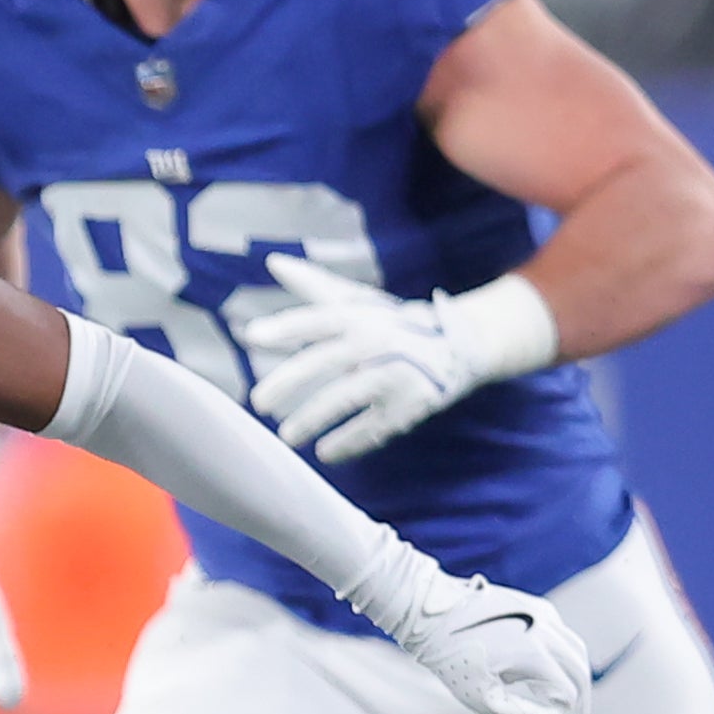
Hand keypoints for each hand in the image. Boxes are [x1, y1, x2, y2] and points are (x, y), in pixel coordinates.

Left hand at [246, 255, 543, 464]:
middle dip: (289, 381)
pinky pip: (374, 427)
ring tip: (287, 436)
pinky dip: (349, 443)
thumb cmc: (391, 322)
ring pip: (347, 397)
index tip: (252, 336)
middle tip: (258, 403)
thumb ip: (314, 286)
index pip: (318, 318)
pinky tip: (326, 453)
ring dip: (313, 418)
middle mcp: (377, 341)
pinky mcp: (412, 403)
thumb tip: (273, 261)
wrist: (460, 342)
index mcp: (359, 316)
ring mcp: (396, 373)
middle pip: (327, 359)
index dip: (286, 326)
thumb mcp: (358, 302)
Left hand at [374, 563, 591, 713]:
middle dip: (579, 703)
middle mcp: (546, 629)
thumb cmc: (449, 658)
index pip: (566, 697)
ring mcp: (542, 613)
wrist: (428, 612)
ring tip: (569, 702)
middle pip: (579, 672)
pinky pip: (560, 633)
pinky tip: (551, 670)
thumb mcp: (481, 697)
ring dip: (576, 677)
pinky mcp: (534, 605)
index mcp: (535, 653)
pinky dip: (562, 654)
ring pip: (575, 649)